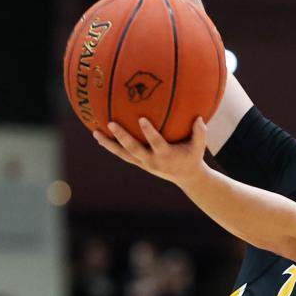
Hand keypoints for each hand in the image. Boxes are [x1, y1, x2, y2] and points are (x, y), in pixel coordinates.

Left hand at [93, 117, 207, 185]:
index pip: (156, 143)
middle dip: (121, 137)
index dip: (149, 132)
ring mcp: (143, 163)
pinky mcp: (139, 163)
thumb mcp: (199, 147)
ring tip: (95, 133)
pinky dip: (111, 146)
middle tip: (111, 124)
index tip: (141, 119)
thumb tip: (200, 117)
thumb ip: (200, 132)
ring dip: (109, 144)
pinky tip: (100, 136)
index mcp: (166, 155)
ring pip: (123, 154)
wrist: (187, 178)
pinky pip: (122, 154)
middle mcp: (151, 161)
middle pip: (133, 149)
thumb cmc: (193, 157)